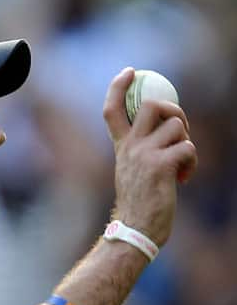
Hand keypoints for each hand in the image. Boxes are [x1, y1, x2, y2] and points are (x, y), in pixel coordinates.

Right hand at [102, 67, 196, 247]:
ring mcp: (144, 155)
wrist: (135, 232)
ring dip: (186, 142)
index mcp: (121, 149)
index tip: (130, 72)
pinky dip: (192, 161)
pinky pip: (188, 146)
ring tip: (182, 165)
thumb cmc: (138, 208)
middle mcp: (130, 148)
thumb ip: (143, 152)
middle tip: (180, 133)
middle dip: (173, 111)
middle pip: (152, 105)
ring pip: (177, 125)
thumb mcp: (132, 173)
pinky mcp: (161, 166)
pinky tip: (185, 178)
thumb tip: (167, 132)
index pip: (112, 110)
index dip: (118, 86)